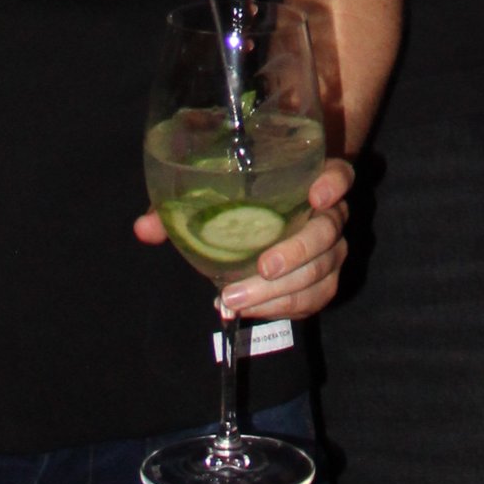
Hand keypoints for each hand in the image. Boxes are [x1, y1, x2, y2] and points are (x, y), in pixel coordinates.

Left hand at [133, 156, 357, 324]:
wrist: (263, 227)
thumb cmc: (238, 201)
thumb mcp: (208, 195)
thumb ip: (177, 207)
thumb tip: (144, 229)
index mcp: (310, 180)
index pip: (339, 175)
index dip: (333, 184)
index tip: (314, 195)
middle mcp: (329, 215)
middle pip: (329, 231)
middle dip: (297, 251)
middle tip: (263, 268)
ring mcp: (331, 250)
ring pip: (324, 270)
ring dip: (282, 290)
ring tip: (237, 297)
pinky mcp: (325, 281)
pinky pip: (317, 298)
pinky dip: (284, 307)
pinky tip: (250, 308)